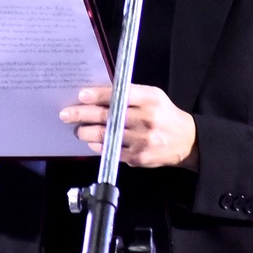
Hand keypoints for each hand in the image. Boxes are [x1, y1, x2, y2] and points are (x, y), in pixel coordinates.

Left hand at [60, 84, 197, 169]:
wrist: (186, 141)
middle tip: (66, 114)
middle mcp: (146, 120)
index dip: (98, 95)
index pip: (120, 95)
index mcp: (150, 100)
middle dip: (83, 114)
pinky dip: (98, 145)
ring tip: (77, 129)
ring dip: (86, 132)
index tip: (81, 95)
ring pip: (106, 135)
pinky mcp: (137, 158)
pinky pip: (111, 151)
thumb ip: (130, 94)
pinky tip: (92, 141)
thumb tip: (99, 95)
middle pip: (108, 116)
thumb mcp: (153, 97)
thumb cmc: (164, 115)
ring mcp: (141, 141)